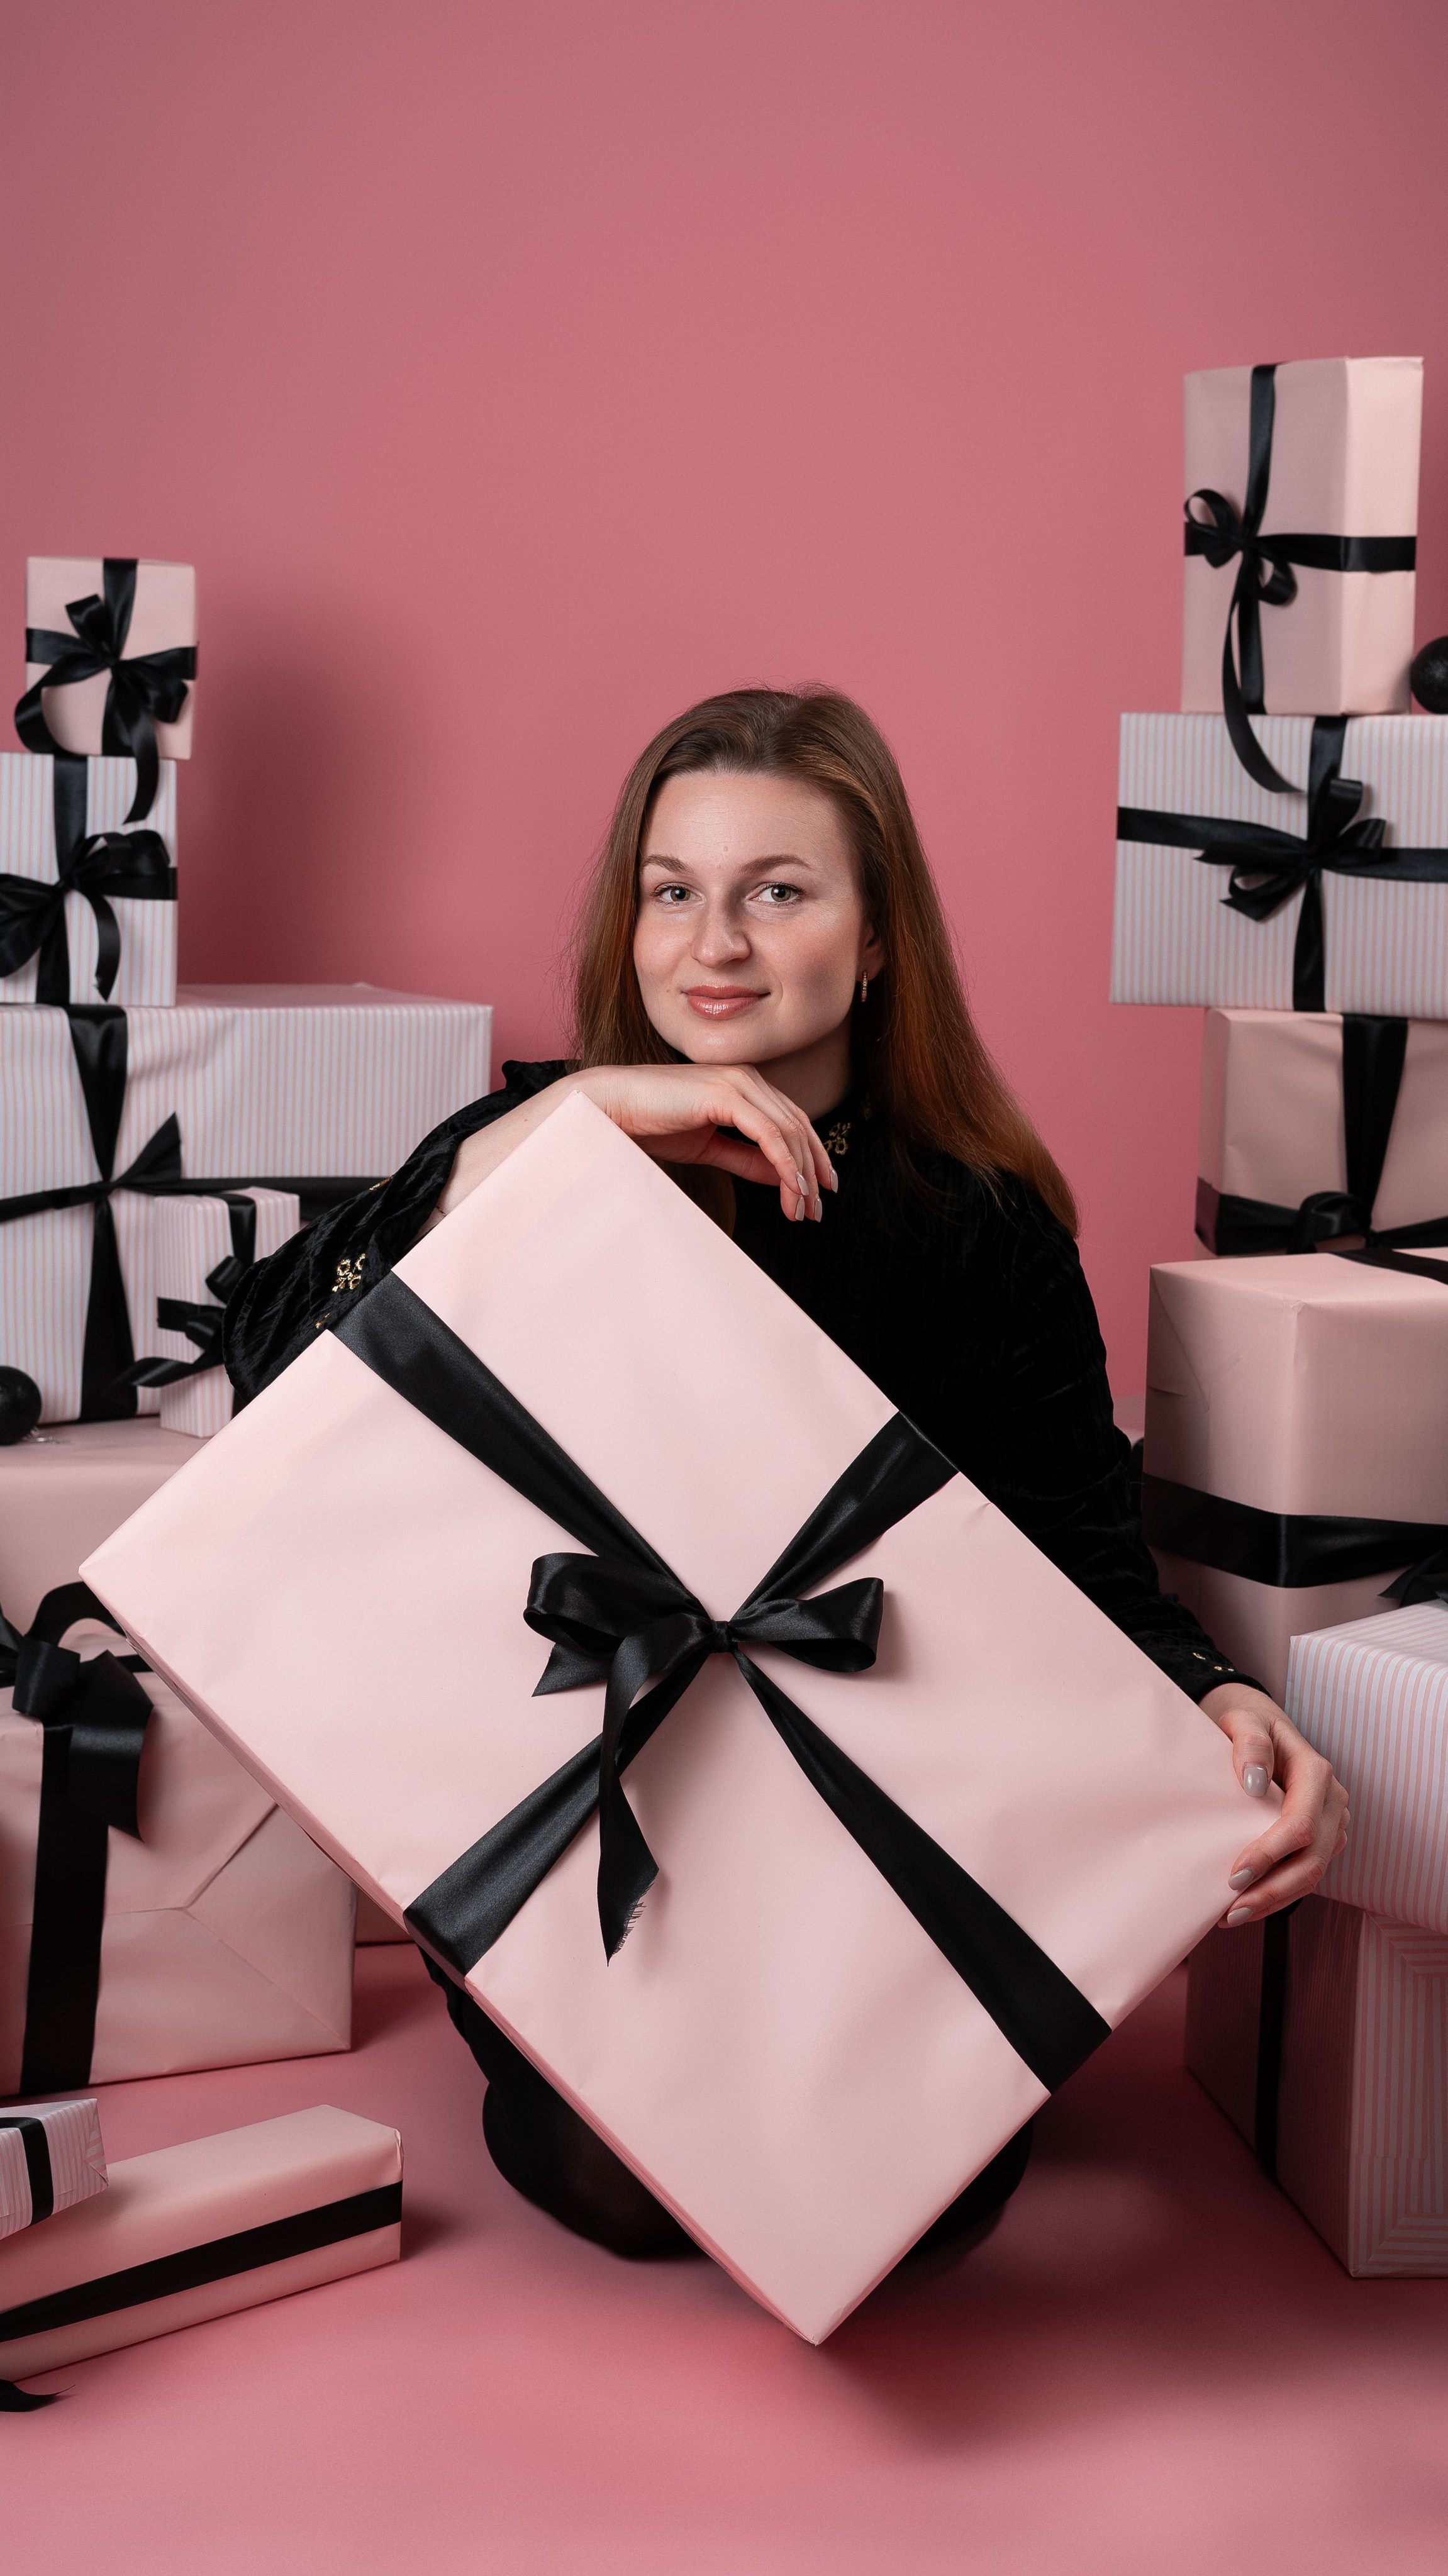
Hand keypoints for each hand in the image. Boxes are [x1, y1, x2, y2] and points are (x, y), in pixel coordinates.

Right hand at [573, 1062, 835, 1222]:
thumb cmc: (652, 1123)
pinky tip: (790, 1188)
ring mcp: (738, 1082)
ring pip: (789, 1131)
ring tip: (800, 1209)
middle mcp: (748, 1078)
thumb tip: (781, 1177)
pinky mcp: (725, 1093)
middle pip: (798, 1127)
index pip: (792, 1122)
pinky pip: (769, 1133)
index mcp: (745, 1085)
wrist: (612, 1108)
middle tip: (815, 1211)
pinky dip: (784, 1163)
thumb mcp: (709, 1147)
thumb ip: (746, 1157)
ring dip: (800, 1174)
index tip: (816, 1194)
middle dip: (813, 1172)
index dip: (811, 1159)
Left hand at [1198, 1683, 1348, 1925]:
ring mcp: (1332, 1824)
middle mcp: (1332, 1802)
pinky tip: (1249, 1905)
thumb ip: (1249, 1743)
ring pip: (1313, 1874)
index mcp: (1316, 1773)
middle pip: (1312, 1859)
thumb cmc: (1249, 1725)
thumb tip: (1252, 1783)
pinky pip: (1306, 1874)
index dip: (1270, 1854)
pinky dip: (1279, 1894)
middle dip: (1272, 1890)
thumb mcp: (1243, 1721)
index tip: (1234, 1875)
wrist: (1264, 1730)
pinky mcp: (1323, 1840)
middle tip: (1231, 1912)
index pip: (1300, 1824)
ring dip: (1275, 1900)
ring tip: (1233, 1917)